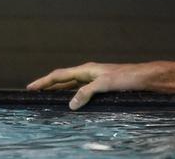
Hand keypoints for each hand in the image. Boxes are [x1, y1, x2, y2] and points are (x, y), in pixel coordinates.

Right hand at [26, 62, 155, 109]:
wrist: (145, 78)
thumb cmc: (127, 78)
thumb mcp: (106, 84)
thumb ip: (87, 92)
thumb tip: (70, 104)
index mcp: (87, 69)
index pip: (59, 75)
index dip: (44, 81)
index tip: (29, 87)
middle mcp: (89, 73)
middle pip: (63, 79)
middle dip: (48, 86)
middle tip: (34, 93)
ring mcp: (95, 79)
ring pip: (72, 85)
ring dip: (59, 91)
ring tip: (48, 99)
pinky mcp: (102, 86)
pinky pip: (82, 90)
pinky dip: (73, 96)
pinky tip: (73, 103)